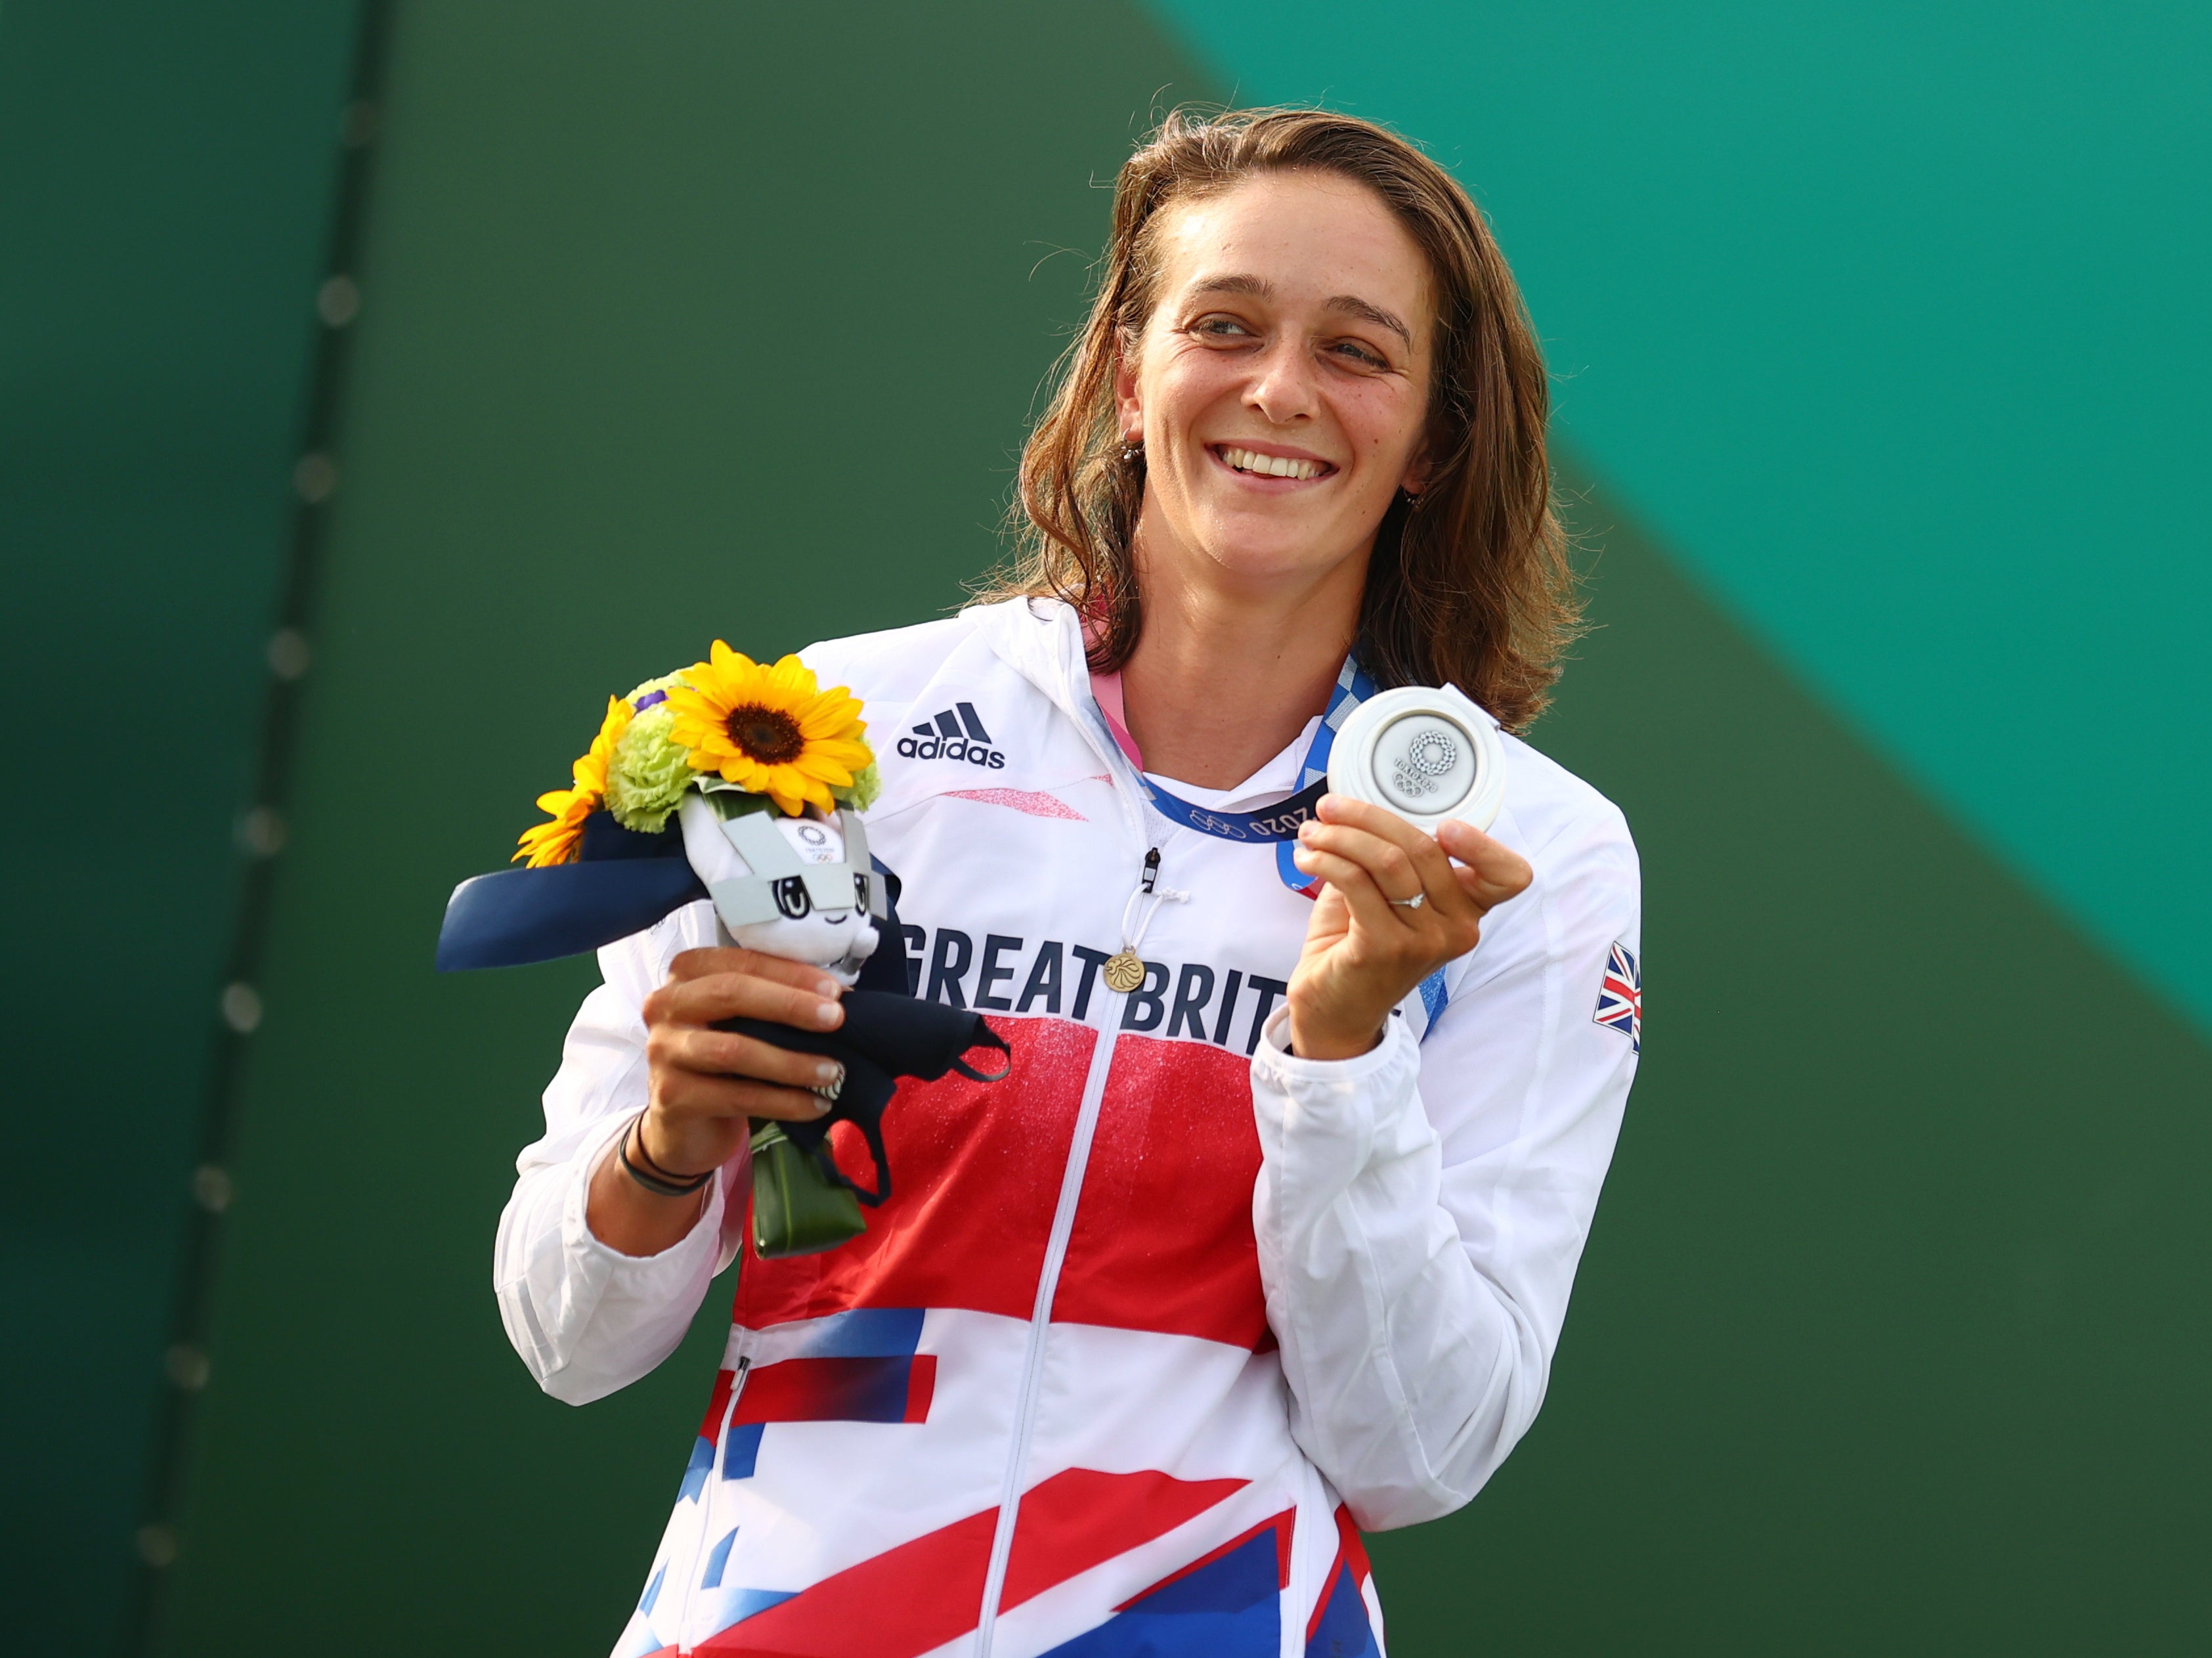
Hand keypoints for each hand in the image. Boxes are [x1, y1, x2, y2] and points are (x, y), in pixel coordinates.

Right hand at [586, 947, 847, 1255]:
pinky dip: (784, 1102)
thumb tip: (837, 997)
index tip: (835, 991)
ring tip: (833, 1071)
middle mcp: (665, 1005)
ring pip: (733, 1050)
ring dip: (791, 1061)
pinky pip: (738, 1096)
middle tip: (837, 1020)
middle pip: (731, 994)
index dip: (791, 974)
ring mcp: (663, 1051)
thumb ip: (773, 1001)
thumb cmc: (723, 1061)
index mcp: (686, 974)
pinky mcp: (672, 1095)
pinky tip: (815, 1105)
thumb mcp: (741, 1021)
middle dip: (790, 1006)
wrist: (684, 1127)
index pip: (741, 962)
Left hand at [1286, 795, 1532, 1060]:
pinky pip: (1354, 881)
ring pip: (1386, 860)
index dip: (1483, 844)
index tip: (1443, 823)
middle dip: (1368, 817)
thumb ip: (1396, 858)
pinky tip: (1307, 859)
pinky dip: (1325, 860)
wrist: (1333, 1011)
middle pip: (1424, 847)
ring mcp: (1423, 941)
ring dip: (1339, 836)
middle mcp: (1456, 928)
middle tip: (1330, 806)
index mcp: (1467, 911)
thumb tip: (1362, 806)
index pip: (1508, 876)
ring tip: (1313, 832)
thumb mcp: (1389, 897)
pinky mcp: (1383, 948)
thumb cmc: (1360, 945)